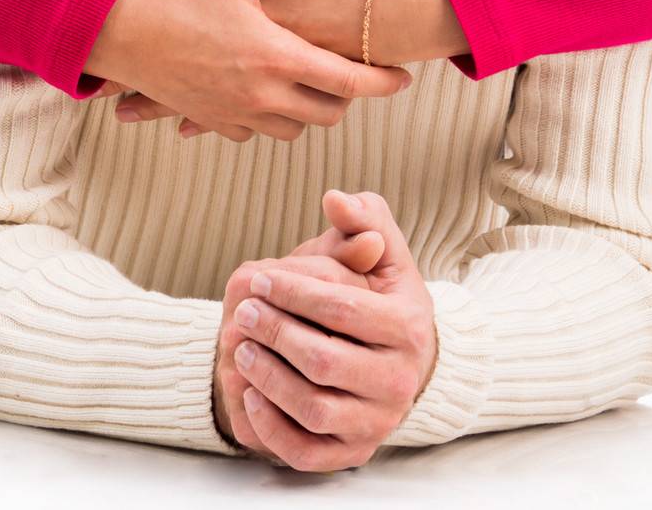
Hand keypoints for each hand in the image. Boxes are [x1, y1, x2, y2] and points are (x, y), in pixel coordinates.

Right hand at [85, 0, 412, 143]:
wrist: (114, 30)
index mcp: (274, 57)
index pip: (348, 82)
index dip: (382, 83)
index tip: (402, 78)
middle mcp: (258, 94)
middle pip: (326, 114)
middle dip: (348, 99)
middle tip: (355, 75)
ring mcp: (231, 112)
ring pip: (291, 129)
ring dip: (307, 110)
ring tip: (312, 81)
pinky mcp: (207, 118)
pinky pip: (250, 132)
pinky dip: (266, 118)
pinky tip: (263, 91)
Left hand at [214, 221, 384, 456]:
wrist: (401, 362)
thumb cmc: (384, 298)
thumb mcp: (385, 252)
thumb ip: (365, 218)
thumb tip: (334, 199)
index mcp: (409, 326)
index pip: (342, 306)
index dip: (293, 290)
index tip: (258, 278)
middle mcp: (400, 381)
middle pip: (323, 359)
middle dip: (274, 332)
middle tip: (243, 312)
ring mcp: (377, 423)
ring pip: (312, 408)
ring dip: (267, 377)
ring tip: (242, 347)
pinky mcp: (353, 453)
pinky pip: (306, 452)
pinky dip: (272, 427)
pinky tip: (250, 393)